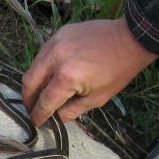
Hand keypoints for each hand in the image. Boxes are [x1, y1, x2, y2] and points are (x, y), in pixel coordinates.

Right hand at [22, 16, 157, 125]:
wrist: (130, 38)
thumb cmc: (117, 71)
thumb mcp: (97, 99)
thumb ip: (71, 111)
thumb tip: (55, 118)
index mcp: (67, 77)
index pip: (45, 101)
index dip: (38, 115)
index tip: (35, 123)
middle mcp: (56, 58)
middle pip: (30, 82)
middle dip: (28, 99)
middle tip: (31, 109)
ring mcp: (55, 43)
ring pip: (33, 67)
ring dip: (33, 83)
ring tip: (39, 94)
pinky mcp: (58, 34)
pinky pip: (42, 55)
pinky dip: (42, 68)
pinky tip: (49, 75)